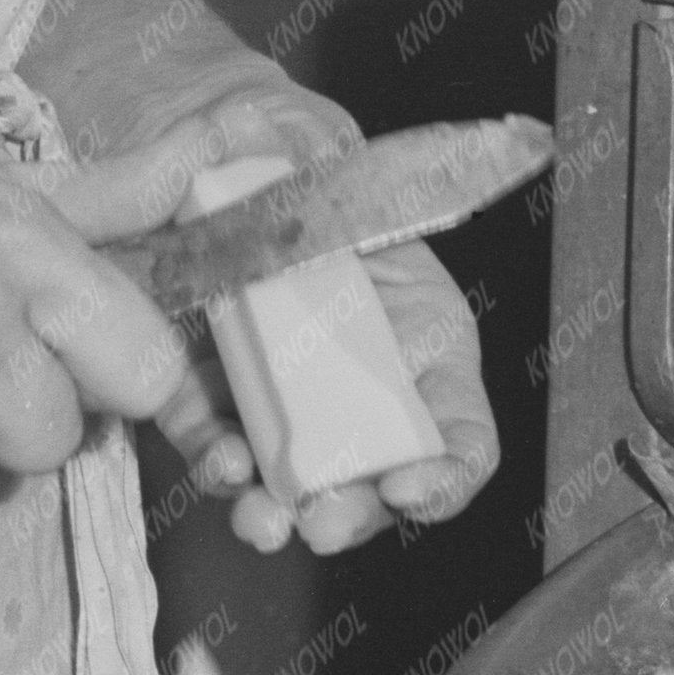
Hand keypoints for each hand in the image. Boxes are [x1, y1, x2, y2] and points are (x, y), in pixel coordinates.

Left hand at [137, 87, 503, 559]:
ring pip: (294, 486)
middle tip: (322, 519)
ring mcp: (289, 403)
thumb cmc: (297, 159)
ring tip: (258, 513)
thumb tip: (312, 155)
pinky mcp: (217, 400)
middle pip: (375, 483)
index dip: (448, 475)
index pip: (460, 437)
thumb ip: (334, 167)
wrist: (212, 163)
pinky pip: (221, 445)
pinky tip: (215, 455)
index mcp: (422, 339)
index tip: (410, 489)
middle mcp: (361, 387)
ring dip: (277, 510)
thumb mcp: (334, 155)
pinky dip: (218, 461)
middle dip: (350, 513)